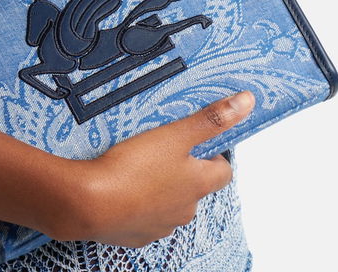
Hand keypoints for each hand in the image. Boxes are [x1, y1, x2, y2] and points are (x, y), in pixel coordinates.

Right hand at [70, 90, 254, 247]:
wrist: (91, 204)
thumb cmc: (133, 168)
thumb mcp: (175, 134)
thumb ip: (210, 118)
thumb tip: (246, 103)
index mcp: (197, 184)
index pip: (223, 171)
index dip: (215, 155)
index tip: (201, 141)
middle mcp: (185, 209)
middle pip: (195, 187)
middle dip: (184, 170)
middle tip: (164, 147)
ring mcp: (161, 225)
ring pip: (170, 203)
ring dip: (161, 187)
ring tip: (138, 165)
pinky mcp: (136, 234)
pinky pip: (145, 217)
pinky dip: (139, 203)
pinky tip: (122, 186)